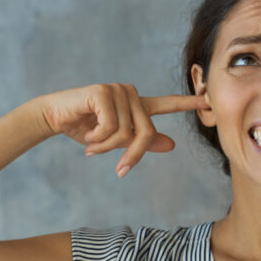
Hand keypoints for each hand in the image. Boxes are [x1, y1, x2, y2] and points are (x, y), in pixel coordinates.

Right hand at [32, 83, 210, 176]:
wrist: (53, 118)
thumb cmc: (84, 128)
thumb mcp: (116, 140)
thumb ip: (143, 141)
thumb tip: (173, 145)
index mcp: (137, 104)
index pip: (167, 104)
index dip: (187, 103)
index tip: (207, 100)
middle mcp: (131, 93)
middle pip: (146, 133)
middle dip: (131, 154)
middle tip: (119, 169)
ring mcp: (119, 90)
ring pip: (127, 133)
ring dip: (107, 147)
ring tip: (92, 144)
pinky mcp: (104, 93)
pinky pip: (112, 128)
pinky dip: (98, 139)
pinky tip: (87, 133)